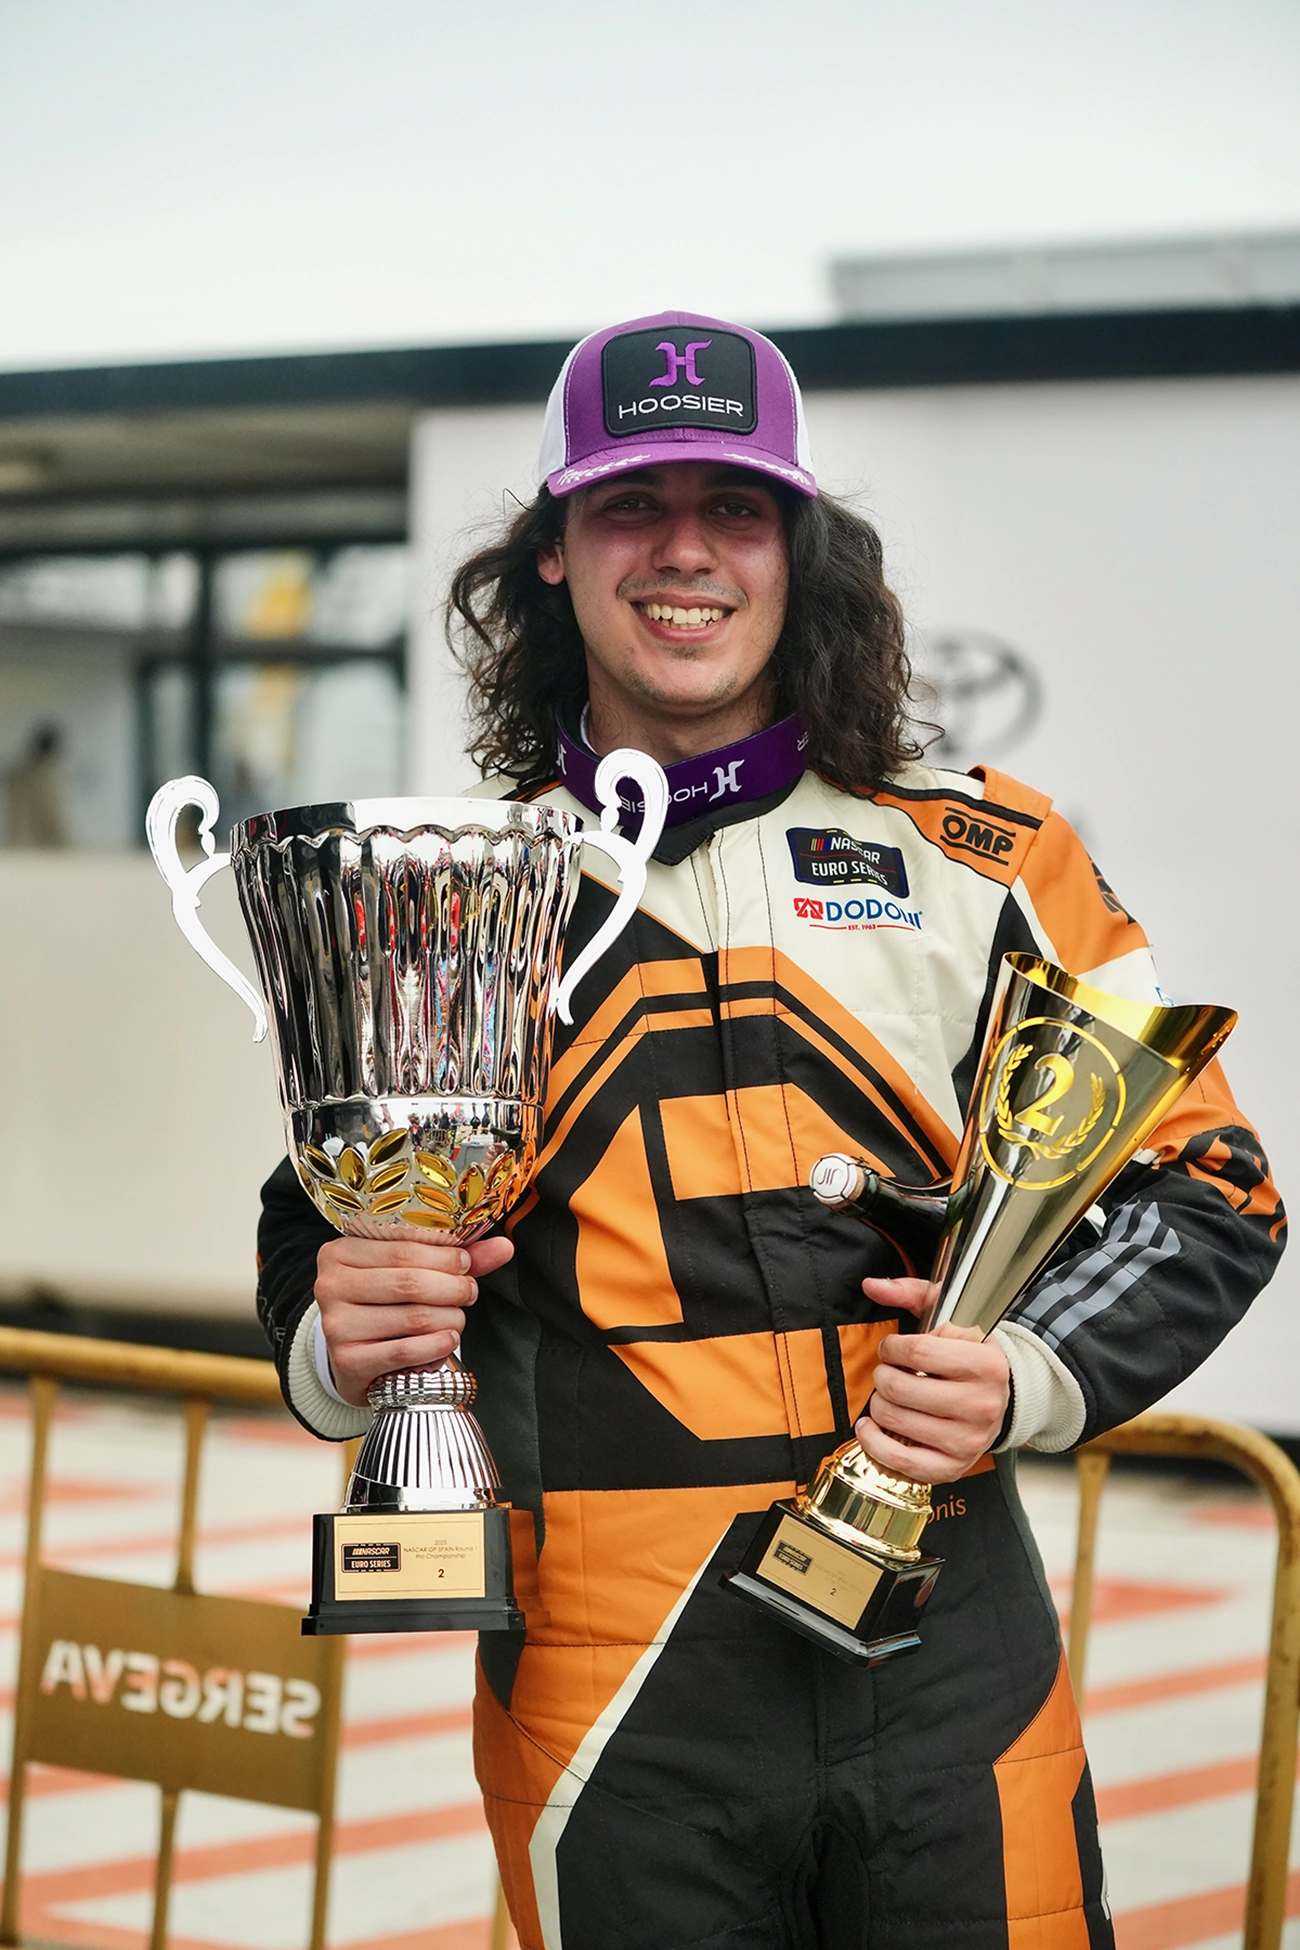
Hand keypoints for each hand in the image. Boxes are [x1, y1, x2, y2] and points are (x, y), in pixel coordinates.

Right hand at [315, 1233, 514, 1408]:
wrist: (352, 1359)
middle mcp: (330, 1286)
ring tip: (457, 1319)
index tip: (467, 1264)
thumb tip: (504, 1246)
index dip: (444, 1257)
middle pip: (408, 1282)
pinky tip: (448, 1340)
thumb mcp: (408, 1272)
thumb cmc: (384, 1305)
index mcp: (340, 1252)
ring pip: (413, 1317)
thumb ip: (452, 1257)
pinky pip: (405, 1351)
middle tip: (469, 1292)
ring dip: (450, 1318)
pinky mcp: (347, 1361)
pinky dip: (437, 1346)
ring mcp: (335, 1325)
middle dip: (452, 1287)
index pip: (403, 1248)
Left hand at [854, 1274, 1009, 1484]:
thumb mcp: (951, 1317)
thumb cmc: (971, 1356)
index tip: (892, 1348)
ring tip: (891, 1396)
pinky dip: (875, 1443)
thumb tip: (871, 1285)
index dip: (892, 1347)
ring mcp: (968, 1440)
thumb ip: (911, 1293)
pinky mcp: (953, 1466)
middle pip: (899, 1388)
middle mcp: (981, 1405)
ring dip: (879, 1404)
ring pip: (894, 1420)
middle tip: (891, 1373)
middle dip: (883, 1376)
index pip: (917, 1351)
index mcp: (985, 1365)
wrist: (1005, 1399)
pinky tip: (871, 1427)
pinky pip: (901, 1461)